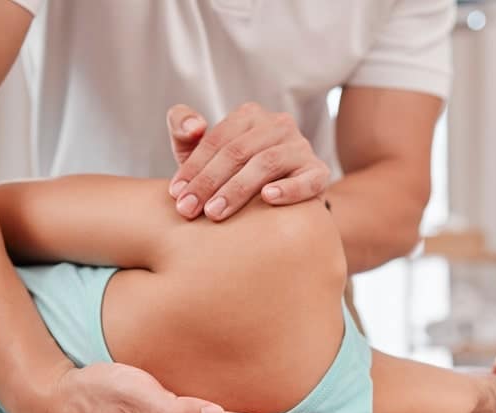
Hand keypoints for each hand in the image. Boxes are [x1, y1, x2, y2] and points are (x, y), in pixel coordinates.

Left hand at [166, 102, 330, 220]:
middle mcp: (279, 125)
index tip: (176, 193)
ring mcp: (301, 148)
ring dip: (237, 189)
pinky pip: (306, 180)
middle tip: (188, 210)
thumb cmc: (233, 177)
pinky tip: (268, 198)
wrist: (281, 206)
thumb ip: (184, 132)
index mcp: (250, 116)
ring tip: (215, 213)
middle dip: (209, 182)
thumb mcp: (204, 155)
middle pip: (238, 151)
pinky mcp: (319, 172)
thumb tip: (194, 127)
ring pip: (266, 163)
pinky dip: (288, 188)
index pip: (217, 139)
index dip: (193, 166)